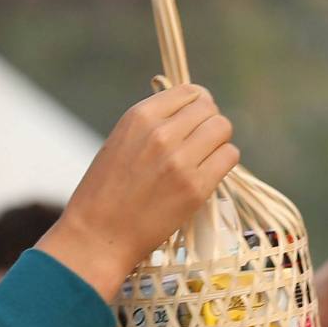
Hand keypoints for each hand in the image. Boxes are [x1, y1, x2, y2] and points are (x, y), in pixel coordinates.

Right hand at [39, 85, 238, 298]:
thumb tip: (193, 111)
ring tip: (203, 159)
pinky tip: (207, 174)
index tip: (193, 122)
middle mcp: (161, 133)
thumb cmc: (105, 192)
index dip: (197, 106)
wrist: (98, 235)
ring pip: (223, 129)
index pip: (190, 91)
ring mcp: (180, 160)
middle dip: (208, 124)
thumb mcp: (121, 142)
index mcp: (139, 117)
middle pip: (210, 109)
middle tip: (199, 145)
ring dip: (218, 143)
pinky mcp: (195, 187)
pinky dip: (223, 163)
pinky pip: (229, 157)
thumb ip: (154, 124)